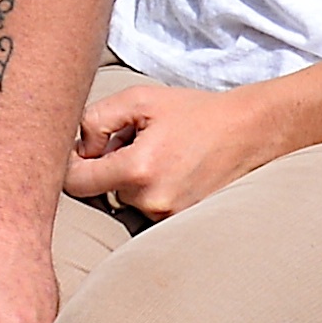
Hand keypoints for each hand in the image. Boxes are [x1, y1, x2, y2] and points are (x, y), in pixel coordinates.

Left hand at [63, 79, 290, 219]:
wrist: (249, 131)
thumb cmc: (195, 112)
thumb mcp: (140, 99)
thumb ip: (95, 119)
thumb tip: (79, 148)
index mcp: (138, 169)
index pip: (75, 183)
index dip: (72, 164)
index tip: (85, 150)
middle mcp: (152, 201)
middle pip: (104, 190)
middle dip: (113, 165)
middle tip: (142, 141)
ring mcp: (169, 217)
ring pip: (128, 200)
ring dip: (135, 180)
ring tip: (164, 155)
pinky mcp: (182, 223)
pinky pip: (149, 209)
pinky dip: (154, 191)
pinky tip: (175, 171)